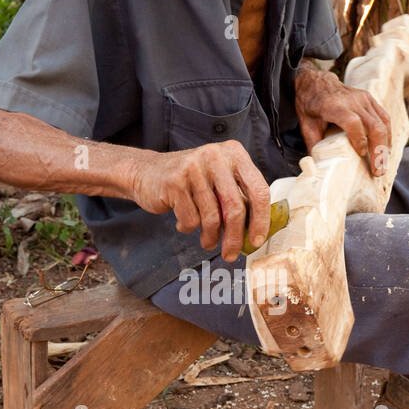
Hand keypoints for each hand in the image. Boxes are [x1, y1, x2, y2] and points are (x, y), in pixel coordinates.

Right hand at [129, 140, 269, 262]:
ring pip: (212, 217)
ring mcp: (194, 167)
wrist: (147, 172)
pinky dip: (188, 228)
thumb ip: (239, 199)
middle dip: (235, 237)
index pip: (259, 190)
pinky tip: (184, 222)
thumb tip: (258, 233)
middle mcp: (216, 156)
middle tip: (231, 254)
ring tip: (207, 241)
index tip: (257, 241)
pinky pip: (190, 219)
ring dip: (210, 237)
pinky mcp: (174, 182)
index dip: (261, 220)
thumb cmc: (191, 182)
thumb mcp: (219, 181)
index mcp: (234, 153)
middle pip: (236, 207)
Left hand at [294, 60, 391, 175]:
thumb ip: (313, 145)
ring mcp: (364, 98)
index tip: (361, 154)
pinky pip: (384, 118)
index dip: (359, 140)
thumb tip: (318, 168)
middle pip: (374, 125)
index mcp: (334, 106)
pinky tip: (386, 150)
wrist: (316, 82)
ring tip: (383, 165)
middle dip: (379, 150)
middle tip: (378, 171)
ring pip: (383, 123)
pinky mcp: (370, 99)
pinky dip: (387, 135)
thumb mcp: (306, 125)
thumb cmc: (310, 105)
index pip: (353, 122)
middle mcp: (352, 100)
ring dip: (385, 146)